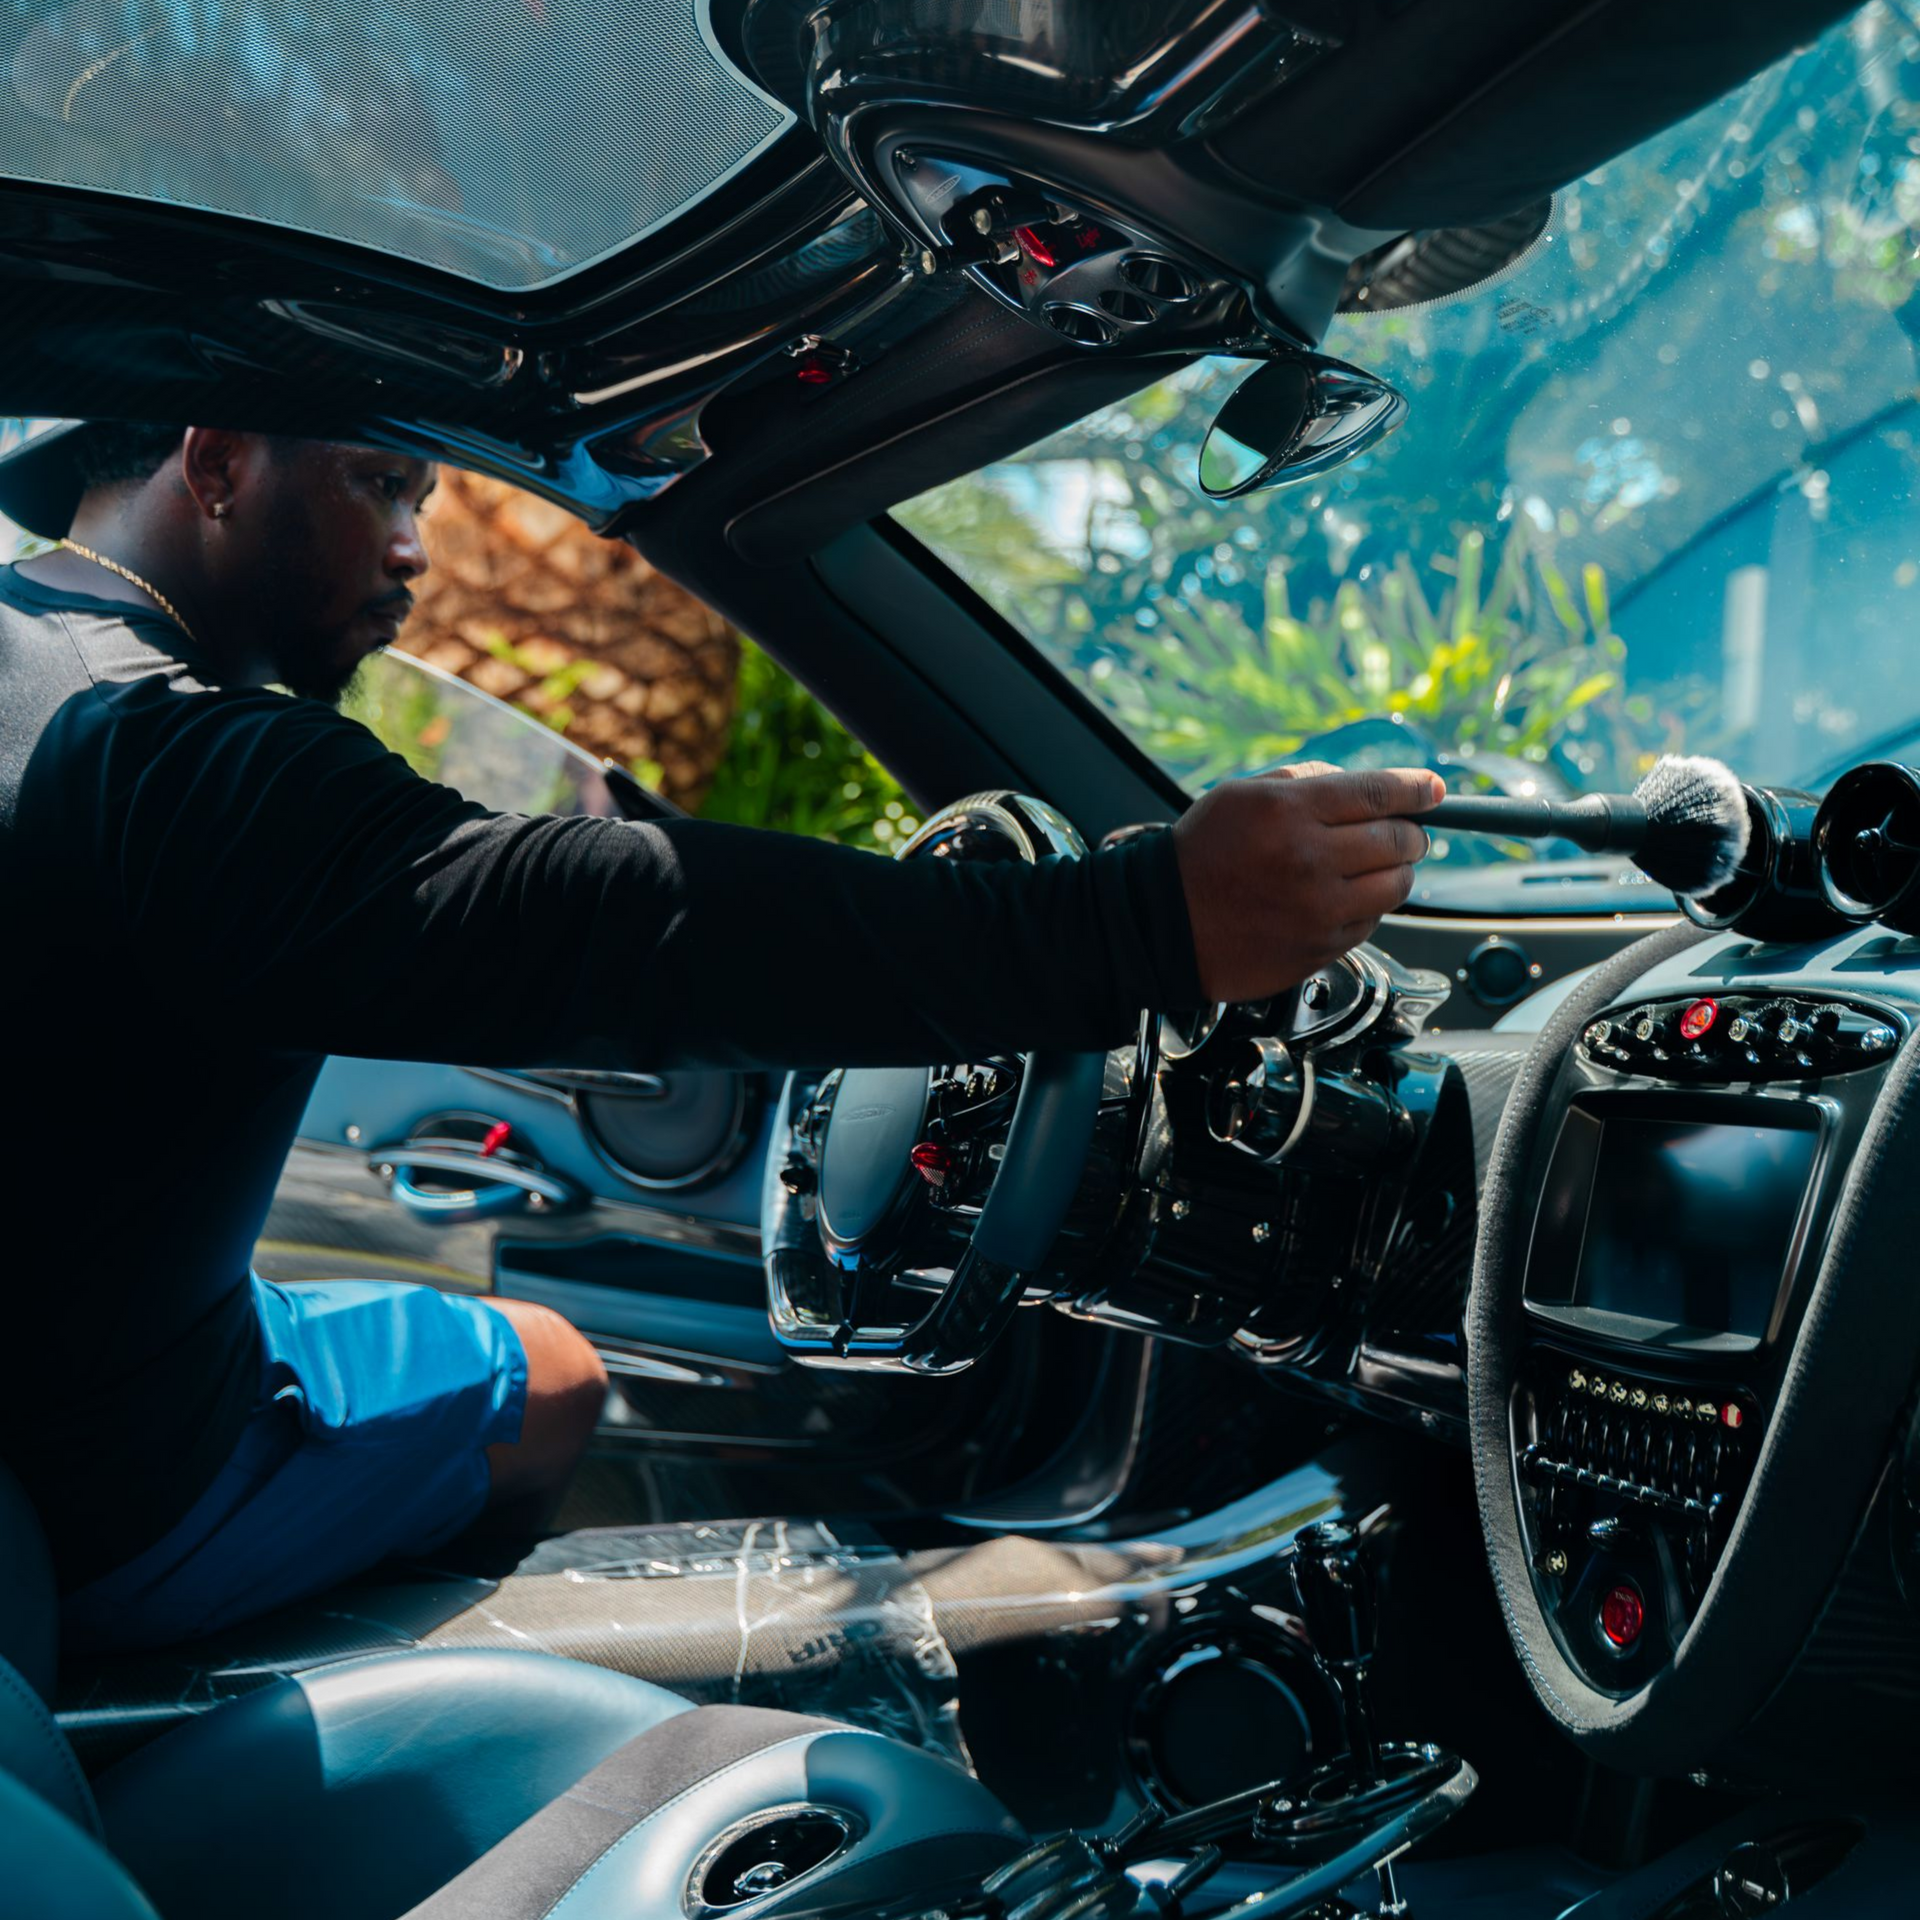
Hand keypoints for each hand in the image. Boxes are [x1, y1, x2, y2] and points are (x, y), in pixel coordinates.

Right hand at [1171, 763, 1443, 1003]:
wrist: (1163, 924)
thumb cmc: (1202, 855)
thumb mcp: (1243, 794)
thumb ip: (1307, 782)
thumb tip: (1367, 786)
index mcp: (1290, 812)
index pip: (1380, 794)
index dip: (1417, 789)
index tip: (1434, 789)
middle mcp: (1310, 861)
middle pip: (1400, 841)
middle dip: (1410, 832)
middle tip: (1401, 831)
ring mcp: (1319, 911)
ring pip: (1397, 886)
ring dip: (1396, 872)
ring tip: (1371, 867)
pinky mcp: (1321, 949)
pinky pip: (1371, 923)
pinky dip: (1366, 907)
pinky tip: (1338, 898)